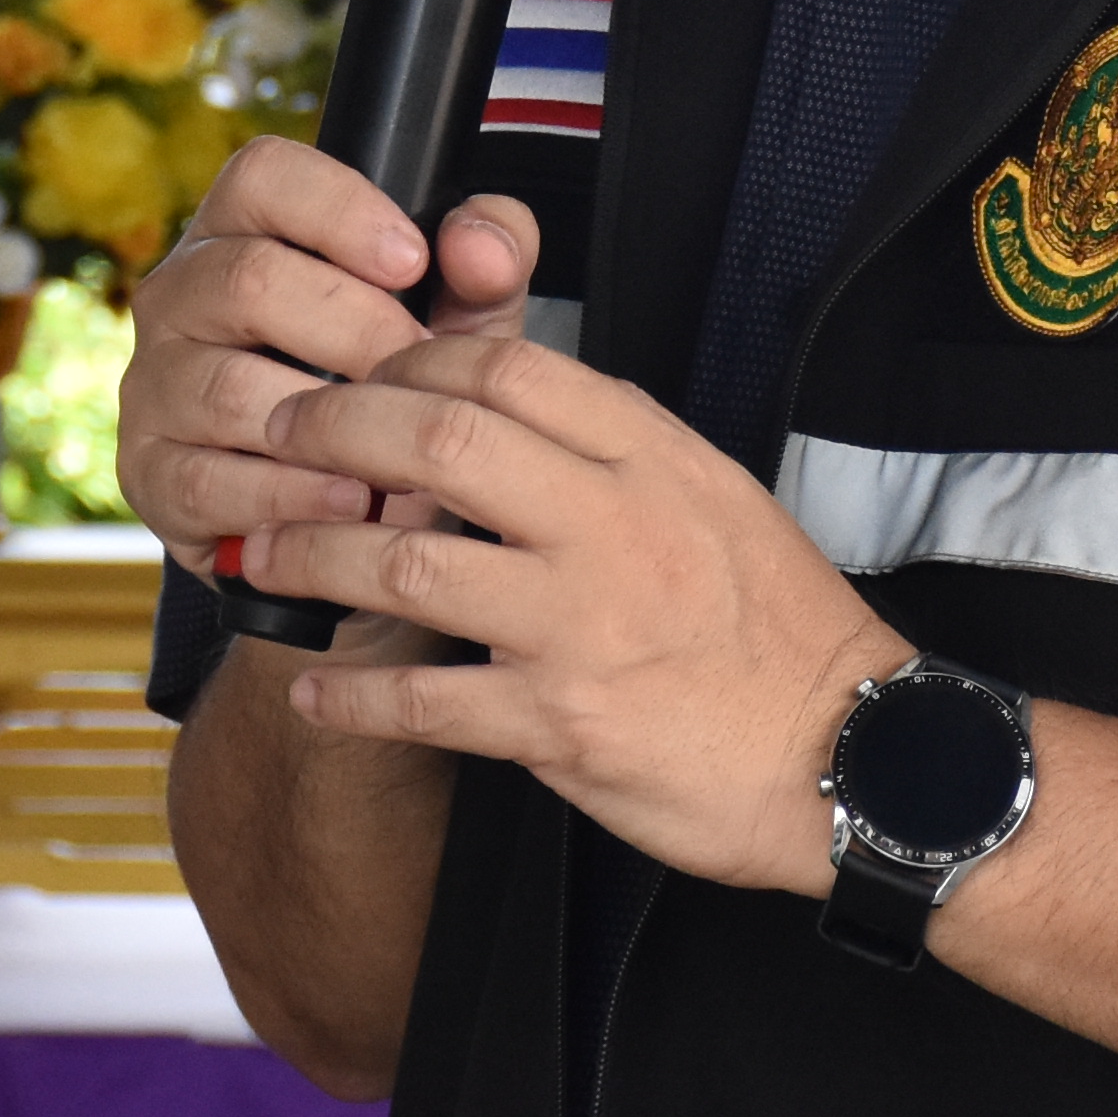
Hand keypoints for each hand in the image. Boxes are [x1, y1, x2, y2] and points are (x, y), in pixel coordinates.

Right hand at [116, 135, 537, 589]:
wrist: (343, 517)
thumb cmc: (393, 390)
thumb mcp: (458, 324)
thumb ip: (488, 269)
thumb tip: (481, 244)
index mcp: (244, 232)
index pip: (263, 176)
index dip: (339, 208)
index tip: (412, 261)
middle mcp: (181, 296)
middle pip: (248, 279)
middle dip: (356, 330)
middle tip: (419, 375)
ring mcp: (153, 385)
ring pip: (225, 386)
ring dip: (327, 426)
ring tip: (399, 453)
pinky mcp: (149, 474)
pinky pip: (206, 480)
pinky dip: (290, 497)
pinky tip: (352, 505)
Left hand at [238, 335, 912, 894]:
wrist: (852, 755)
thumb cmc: (785, 631)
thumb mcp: (720, 497)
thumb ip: (624, 448)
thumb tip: (530, 402)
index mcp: (652, 457)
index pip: (507, 367)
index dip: (409, 361)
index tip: (362, 380)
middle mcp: (612, 525)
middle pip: (437, 439)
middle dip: (332, 431)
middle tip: (278, 440)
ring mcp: (582, 625)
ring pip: (407, 568)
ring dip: (314, 558)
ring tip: (265, 558)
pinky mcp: (562, 724)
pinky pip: (423, 703)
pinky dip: (349, 697)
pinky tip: (311, 691)